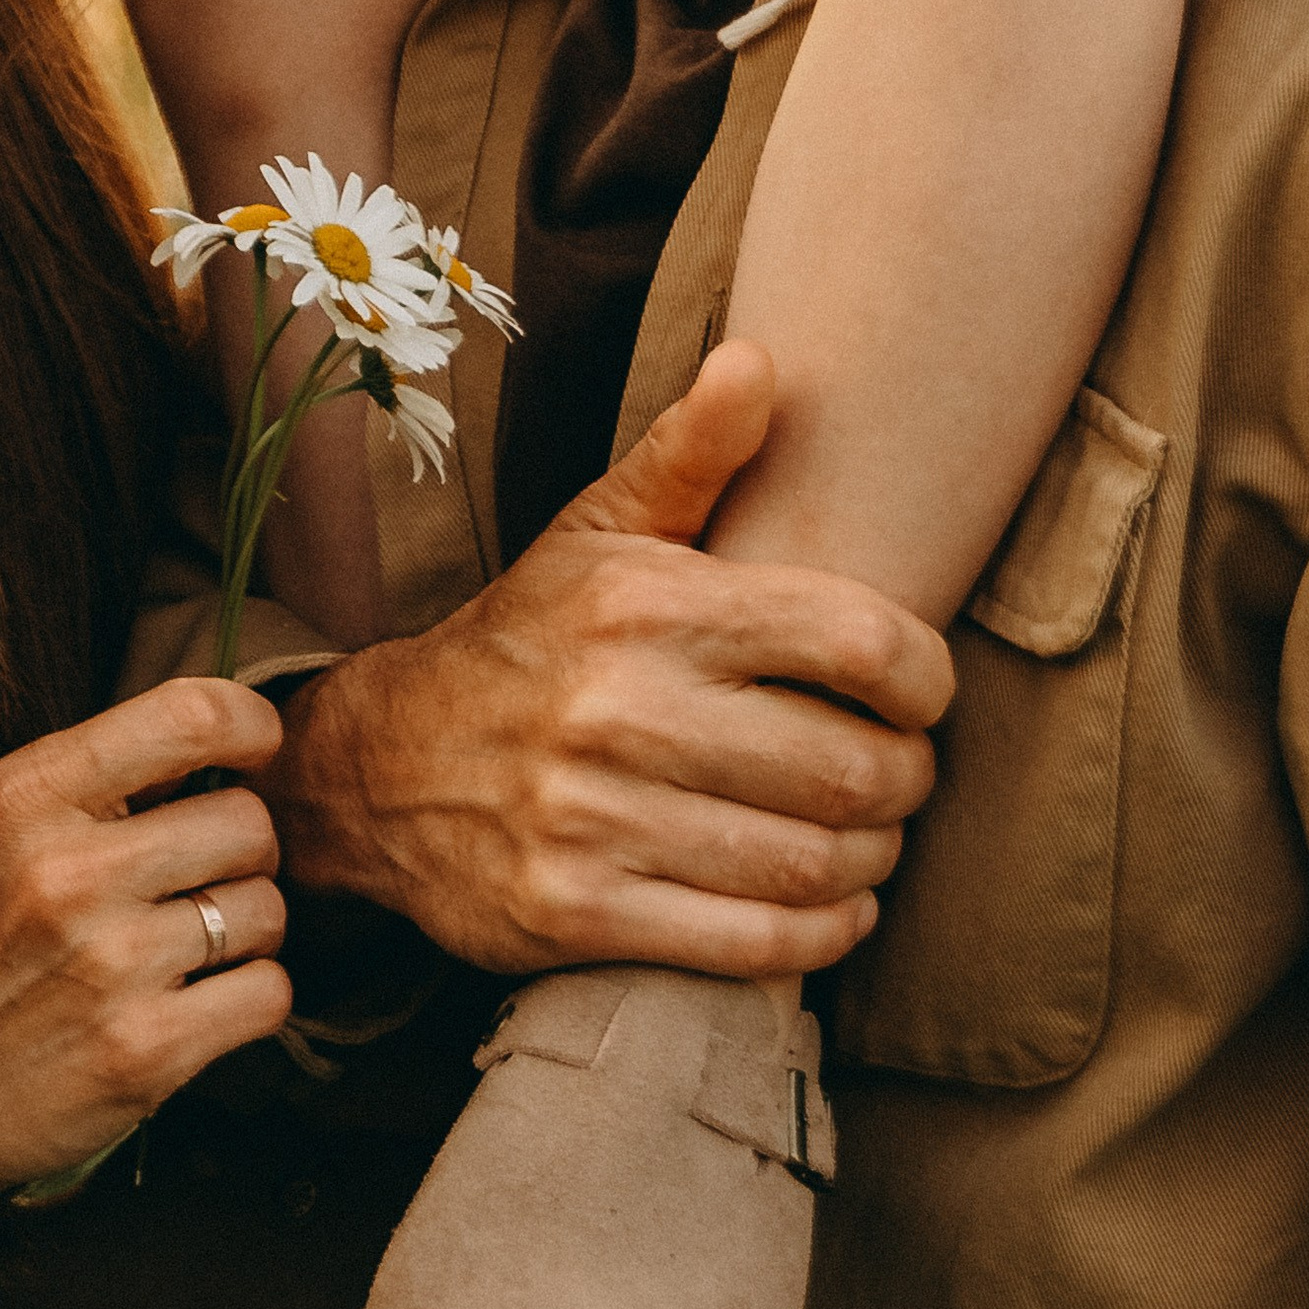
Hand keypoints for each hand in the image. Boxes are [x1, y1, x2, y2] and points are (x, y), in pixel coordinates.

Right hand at [0, 679, 291, 1204]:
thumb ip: (96, 780)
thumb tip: (226, 734)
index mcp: (28, 797)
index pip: (186, 717)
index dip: (248, 724)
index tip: (255, 751)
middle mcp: (70, 873)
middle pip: (248, 822)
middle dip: (239, 854)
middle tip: (197, 883)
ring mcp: (111, 965)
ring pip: (267, 909)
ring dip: (246, 931)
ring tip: (188, 948)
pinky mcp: (146, 1050)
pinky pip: (268, 993)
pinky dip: (249, 998)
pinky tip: (198, 1004)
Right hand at [269, 343, 952, 979]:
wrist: (382, 764)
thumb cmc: (529, 640)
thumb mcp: (598, 531)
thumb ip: (691, 452)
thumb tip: (761, 361)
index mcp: (643, 604)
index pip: (858, 642)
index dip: (926, 678)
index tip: (922, 693)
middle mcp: (618, 709)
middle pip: (851, 769)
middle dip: (907, 780)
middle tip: (902, 775)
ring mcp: (593, 819)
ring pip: (812, 864)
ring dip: (873, 860)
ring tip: (870, 836)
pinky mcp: (576, 914)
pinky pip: (755, 947)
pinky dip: (822, 936)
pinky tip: (831, 906)